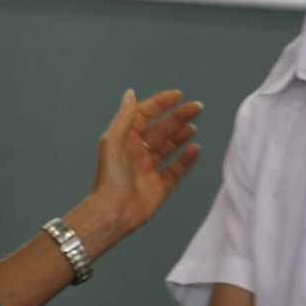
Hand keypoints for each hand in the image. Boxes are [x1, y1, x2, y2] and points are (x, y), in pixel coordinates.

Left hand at [93, 89, 201, 236]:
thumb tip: (130, 94)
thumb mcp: (113, 141)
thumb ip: (125, 117)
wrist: (113, 211)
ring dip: (182, 136)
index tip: (178, 96)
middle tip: (196, 108)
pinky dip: (186, 159)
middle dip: (178, 117)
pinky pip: (176, 170)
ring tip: (193, 127)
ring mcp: (149, 170)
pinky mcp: (160, 187)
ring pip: (169, 148)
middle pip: (162, 129)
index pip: (145, 115)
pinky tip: (195, 149)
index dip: (161, 104)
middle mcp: (137, 153)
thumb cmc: (109, 177)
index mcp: (125, 140)